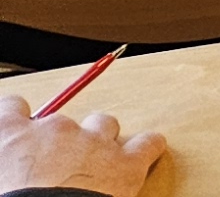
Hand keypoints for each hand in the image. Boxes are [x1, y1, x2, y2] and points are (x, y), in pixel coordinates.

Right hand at [0, 98, 163, 196]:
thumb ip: (4, 161)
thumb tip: (7, 165)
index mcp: (11, 134)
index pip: (13, 108)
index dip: (19, 120)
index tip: (22, 130)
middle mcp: (54, 128)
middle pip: (61, 120)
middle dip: (61, 141)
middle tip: (55, 169)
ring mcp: (93, 141)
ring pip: (103, 124)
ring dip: (100, 141)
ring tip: (93, 167)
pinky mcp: (125, 163)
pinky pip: (147, 143)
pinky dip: (146, 149)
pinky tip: (139, 159)